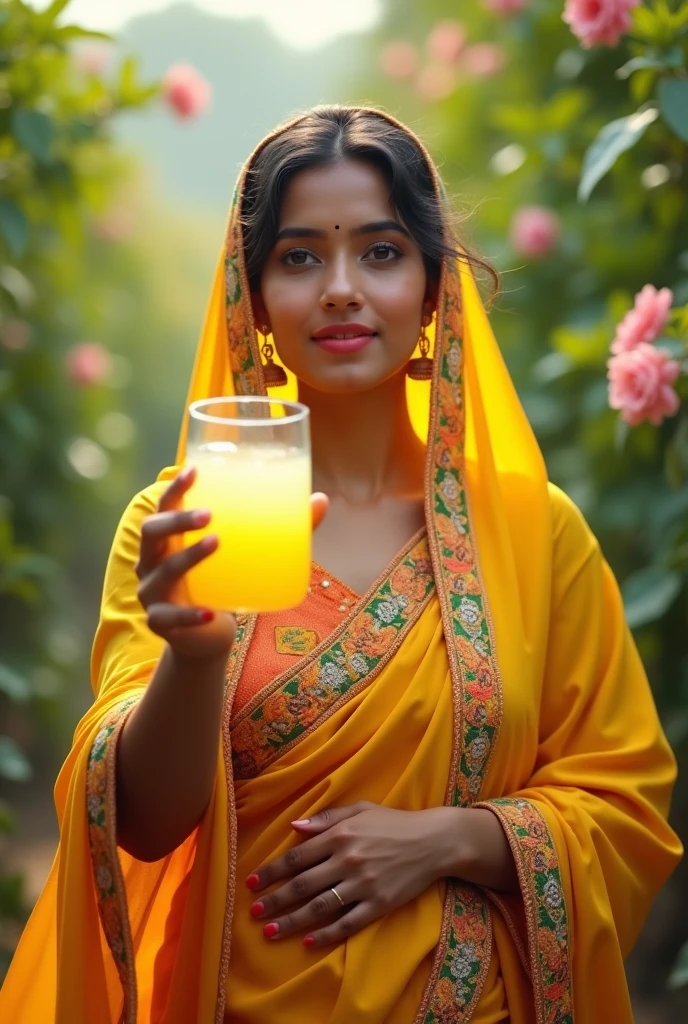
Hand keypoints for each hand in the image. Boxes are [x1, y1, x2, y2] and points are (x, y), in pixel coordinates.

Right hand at [136, 466, 328, 660]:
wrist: (205, 637)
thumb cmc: (224, 584)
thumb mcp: (245, 556)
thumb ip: (282, 529)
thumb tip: (321, 501)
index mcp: (169, 538)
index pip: (164, 505)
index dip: (175, 488)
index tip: (195, 470)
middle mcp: (152, 561)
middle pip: (152, 531)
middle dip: (178, 520)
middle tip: (209, 514)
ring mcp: (152, 593)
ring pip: (163, 572)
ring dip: (188, 556)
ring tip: (216, 543)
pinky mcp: (160, 622)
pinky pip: (170, 618)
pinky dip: (190, 616)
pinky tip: (211, 614)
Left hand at [245, 802, 455, 948]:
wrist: (433, 841)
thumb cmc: (393, 822)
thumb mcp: (360, 810)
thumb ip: (326, 818)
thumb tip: (294, 827)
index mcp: (340, 835)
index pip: (297, 857)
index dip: (271, 872)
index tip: (252, 883)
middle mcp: (348, 860)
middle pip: (303, 885)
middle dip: (275, 900)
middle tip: (255, 912)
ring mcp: (364, 884)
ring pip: (320, 907)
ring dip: (292, 920)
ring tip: (271, 931)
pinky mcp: (379, 904)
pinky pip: (348, 923)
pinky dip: (327, 934)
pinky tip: (309, 941)